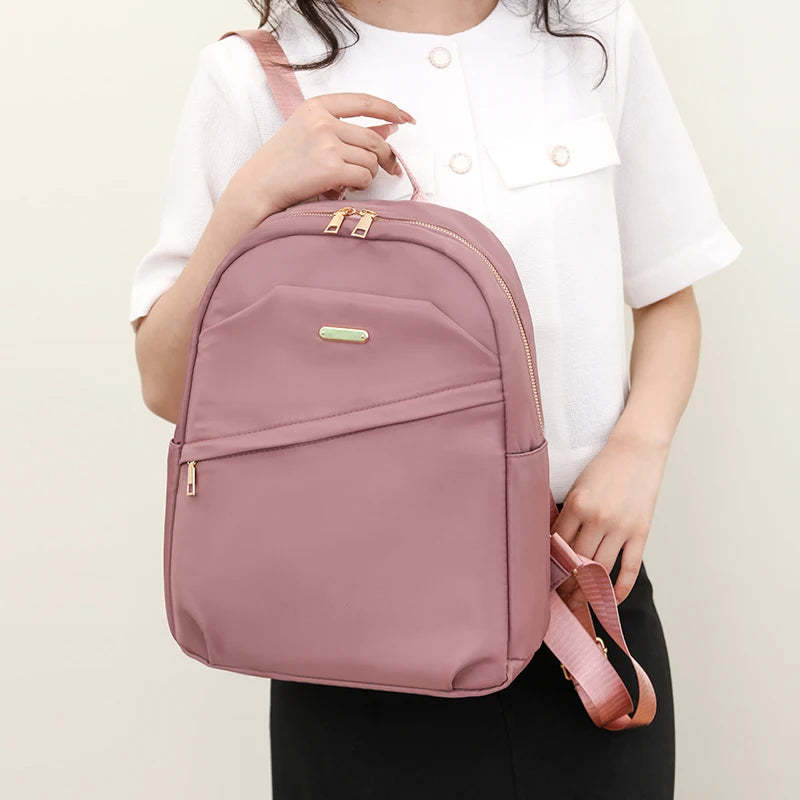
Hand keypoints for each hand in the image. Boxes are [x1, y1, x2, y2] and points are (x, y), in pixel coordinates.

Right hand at [226, 93, 415, 220]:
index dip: (389, 109)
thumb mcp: (310, 134)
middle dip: (386, 156)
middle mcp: (323, 122)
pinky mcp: (330, 168)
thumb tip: (389, 127)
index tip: (406, 118)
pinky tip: (344, 188)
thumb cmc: (283, 164)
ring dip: (367, 174)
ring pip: (370, 160)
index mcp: (316, 107)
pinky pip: (363, 176)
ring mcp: (326, 144)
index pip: (362, 102)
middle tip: (390, 168)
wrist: (258, 186)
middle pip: (373, 138)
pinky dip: (360, 185)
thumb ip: (346, 129)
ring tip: (348, 180)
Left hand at [553, 433, 668, 605]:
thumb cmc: (603, 467)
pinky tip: (611, 600)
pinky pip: (629, 568)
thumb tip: (551, 545)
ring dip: (588, 590)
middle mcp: (598, 518)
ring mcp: (621, 527)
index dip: (550, 565)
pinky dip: (621, 588)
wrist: (637, 450)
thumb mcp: (576, 486)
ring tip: (578, 604)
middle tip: (557, 600)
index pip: (557, 545)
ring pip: (601, 569)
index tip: (542, 580)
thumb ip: (566, 514)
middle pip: (577, 561)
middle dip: (565, 584)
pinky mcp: (641, 532)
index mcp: (576, 504)